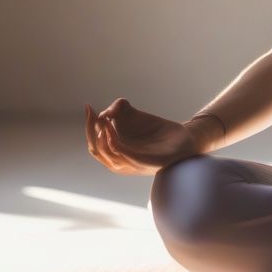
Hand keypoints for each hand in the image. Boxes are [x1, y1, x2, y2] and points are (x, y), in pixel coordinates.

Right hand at [84, 98, 202, 175]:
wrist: (184, 138)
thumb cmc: (158, 130)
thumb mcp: (135, 117)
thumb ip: (120, 110)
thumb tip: (106, 111)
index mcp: (117, 154)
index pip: (94, 143)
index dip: (88, 125)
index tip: (88, 107)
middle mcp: (121, 162)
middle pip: (95, 148)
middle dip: (90, 129)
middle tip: (91, 111)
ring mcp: (131, 164)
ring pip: (106, 152)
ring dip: (100, 135)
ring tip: (102, 119)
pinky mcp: (142, 162)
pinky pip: (121, 153)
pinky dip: (112, 141)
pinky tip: (110, 128)